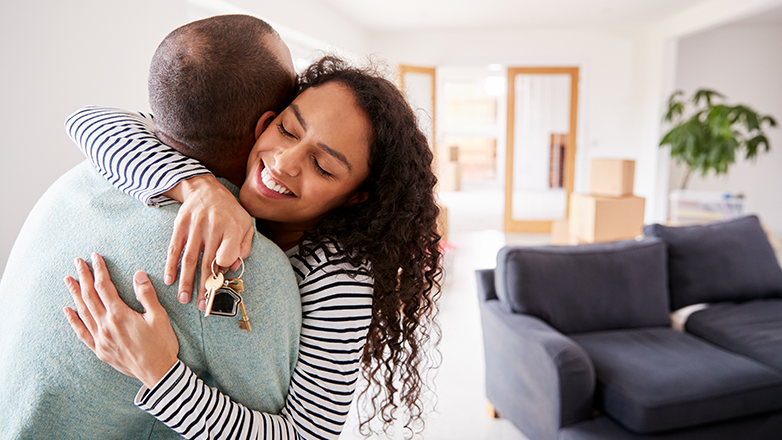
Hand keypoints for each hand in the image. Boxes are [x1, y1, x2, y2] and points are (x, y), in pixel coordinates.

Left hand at [63, 253, 178, 388]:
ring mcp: (100, 339)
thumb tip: (138, 274)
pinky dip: (73, 320)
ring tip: (68, 280)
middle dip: (83, 277)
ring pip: (83, 312)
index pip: (104, 287)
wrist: (158, 373)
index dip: (99, 270)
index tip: (95, 257)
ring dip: (75, 294)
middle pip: (89, 296)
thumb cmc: (161, 344)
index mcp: (119, 315)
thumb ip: (146, 295)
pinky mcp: (100, 350)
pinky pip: (82, 332)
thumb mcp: (159, 316)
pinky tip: (68, 311)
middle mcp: (105, 325)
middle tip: (77, 262)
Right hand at [163, 174, 253, 309]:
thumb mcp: (245, 224)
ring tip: (184, 299)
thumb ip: (244, 246)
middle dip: (204, 287)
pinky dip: (171, 266)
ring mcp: (195, 227)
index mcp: (233, 228)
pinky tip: (169, 280)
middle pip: (208, 262)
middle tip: (203, 306)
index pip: (228, 253)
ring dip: (186, 281)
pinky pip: (174, 249)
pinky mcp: (180, 226)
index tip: (220, 279)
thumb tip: (233, 267)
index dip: (224, 267)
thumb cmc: (229, 211)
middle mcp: (213, 228)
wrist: (205, 188)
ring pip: (189, 259)